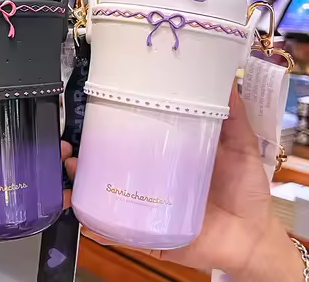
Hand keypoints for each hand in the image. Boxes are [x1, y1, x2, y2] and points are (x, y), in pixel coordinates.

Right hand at [80, 86, 304, 280]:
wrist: (251, 239)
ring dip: (79, 184)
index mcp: (164, 153)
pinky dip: (95, 223)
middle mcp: (148, 176)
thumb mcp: (240, 146)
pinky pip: (115, 228)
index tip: (88, 111)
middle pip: (106, 163)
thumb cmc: (244, 190)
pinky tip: (81, 213)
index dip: (106, 126)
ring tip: (70, 170)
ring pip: (102, 193)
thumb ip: (233, 116)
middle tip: (66, 145)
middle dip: (81, 155)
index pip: (129, 136)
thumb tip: (226, 79)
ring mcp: (144, 204)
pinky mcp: (148, 232)